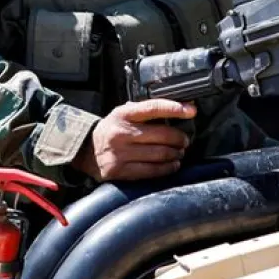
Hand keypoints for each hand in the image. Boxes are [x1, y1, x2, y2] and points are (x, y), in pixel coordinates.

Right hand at [72, 99, 196, 182]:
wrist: (86, 151)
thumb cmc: (112, 130)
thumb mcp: (122, 114)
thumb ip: (145, 111)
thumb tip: (179, 107)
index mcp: (123, 114)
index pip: (154, 108)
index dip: (175, 109)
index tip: (191, 111)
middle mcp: (122, 133)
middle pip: (162, 135)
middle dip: (180, 138)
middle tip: (184, 140)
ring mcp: (121, 153)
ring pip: (160, 154)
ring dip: (176, 154)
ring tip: (179, 152)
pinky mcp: (121, 171)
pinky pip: (152, 171)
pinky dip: (167, 168)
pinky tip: (172, 165)